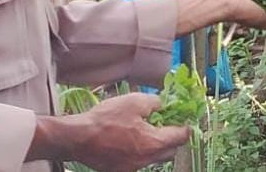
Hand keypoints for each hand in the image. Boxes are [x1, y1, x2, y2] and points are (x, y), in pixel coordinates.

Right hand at [41, 93, 189, 170]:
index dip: (185, 126)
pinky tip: (132, 138)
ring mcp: (133, 168)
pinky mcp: (121, 170)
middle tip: (168, 122)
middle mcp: (146, 160)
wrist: (79, 137)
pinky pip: (139, 161)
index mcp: (153, 143)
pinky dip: (141, 150)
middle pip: (169, 151)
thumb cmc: (107, 118)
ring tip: (148, 129)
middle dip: (173, 137)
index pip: (179, 137)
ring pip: (154, 158)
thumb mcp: (135, 101)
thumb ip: (155, 103)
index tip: (186, 119)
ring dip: (156, 145)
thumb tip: (164, 105)